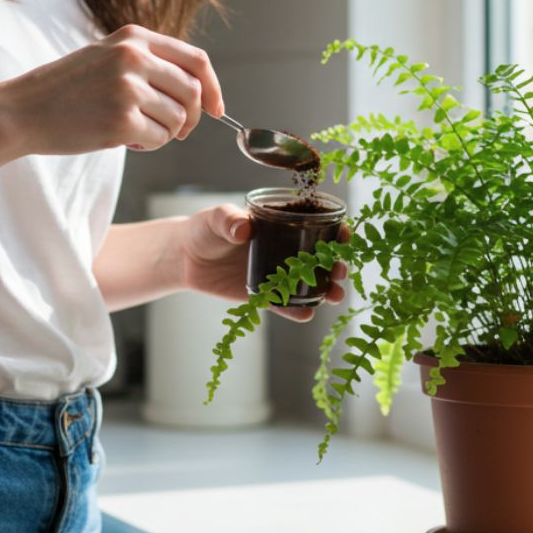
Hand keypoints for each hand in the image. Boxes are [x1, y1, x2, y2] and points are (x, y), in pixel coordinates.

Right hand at [0, 24, 223, 154]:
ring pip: (177, 119)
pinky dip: (148, 145)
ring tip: (134, 131)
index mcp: (134, 38)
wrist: (21, 111)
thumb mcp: (106, 57)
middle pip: (192, 91)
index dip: (212, 87)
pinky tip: (122, 139)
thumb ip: (148, 63)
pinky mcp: (121, 120)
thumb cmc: (65, 90)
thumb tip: (199, 90)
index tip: (214, 108)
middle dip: (191, 118)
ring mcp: (128, 88)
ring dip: (164, 133)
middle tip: (176, 130)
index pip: (196, 59)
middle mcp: (133, 57)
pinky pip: (159, 139)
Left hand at [178, 204, 349, 322]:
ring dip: (326, 289)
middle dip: (336, 264)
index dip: (335, 230)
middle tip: (340, 270)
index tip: (345, 236)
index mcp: (281, 224)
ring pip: (310, 283)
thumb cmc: (204, 230)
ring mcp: (278, 274)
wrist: (186, 258)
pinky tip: (307, 314)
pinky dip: (297, 310)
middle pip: (320, 257)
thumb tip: (243, 228)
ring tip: (334, 295)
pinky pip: (286, 305)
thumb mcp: (216, 219)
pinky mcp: (266, 295)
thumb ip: (230, 220)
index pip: (316, 224)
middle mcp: (286, 249)